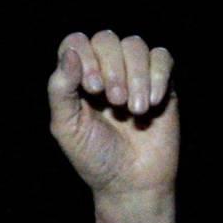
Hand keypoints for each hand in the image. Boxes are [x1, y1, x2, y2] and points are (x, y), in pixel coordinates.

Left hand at [47, 28, 179, 213]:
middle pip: (107, 38)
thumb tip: (71, 53)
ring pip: (136, 45)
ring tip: (135, 109)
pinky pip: (162, 57)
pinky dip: (158, 76)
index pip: (77, 42)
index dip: (86, 56)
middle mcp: (106, 71)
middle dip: (112, 68)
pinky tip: (153, 103)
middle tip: (115, 102)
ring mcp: (135, 75)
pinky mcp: (162, 84)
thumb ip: (60, 90)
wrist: (131, 184)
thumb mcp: (67, 128)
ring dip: (136, 76)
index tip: (92, 88)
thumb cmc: (95, 158)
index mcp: (78, 78)